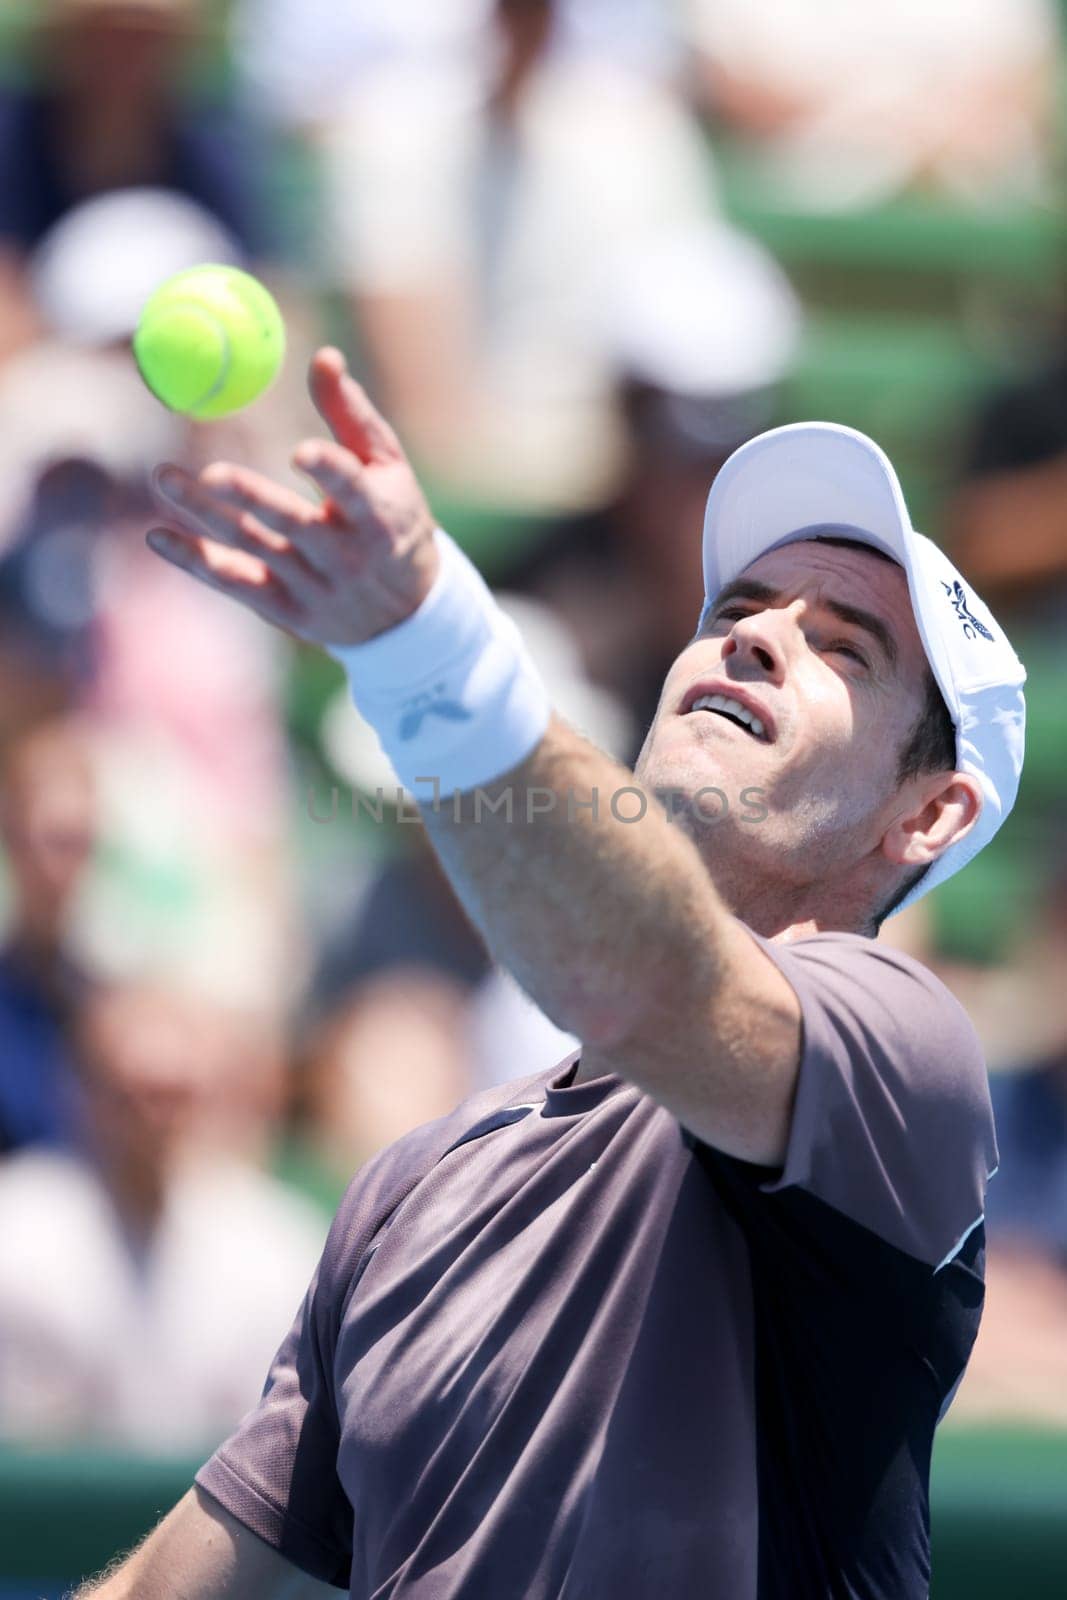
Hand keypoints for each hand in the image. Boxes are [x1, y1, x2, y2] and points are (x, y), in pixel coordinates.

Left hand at [147, 347, 439, 646]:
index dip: (329, 471)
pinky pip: (235, 583)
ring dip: (205, 515)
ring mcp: (314, 586)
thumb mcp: (388, 468)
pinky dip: (195, 561)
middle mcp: (345, 555)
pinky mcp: (288, 611)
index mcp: (378, 515)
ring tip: (163, 476)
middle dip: (251, 497)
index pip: (353, 491)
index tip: (302, 452)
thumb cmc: (393, 519)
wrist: (405, 614)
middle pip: (292, 523)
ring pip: (252, 547)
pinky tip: (159, 536)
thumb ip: (353, 415)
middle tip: (210, 472)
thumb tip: (324, 356)